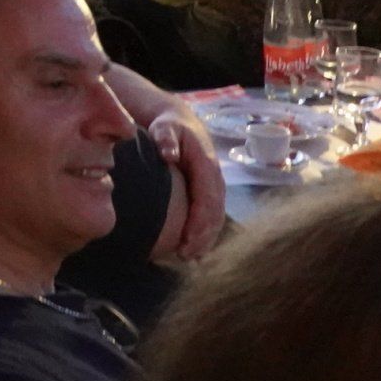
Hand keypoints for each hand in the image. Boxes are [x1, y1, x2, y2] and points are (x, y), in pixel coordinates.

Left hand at [148, 106, 225, 258]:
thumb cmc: (170, 127)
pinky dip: (204, 235)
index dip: (200, 222)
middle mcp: (215, 180)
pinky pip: (210, 217)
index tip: (187, 241)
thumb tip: (168, 154)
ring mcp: (214, 188)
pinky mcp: (209, 194)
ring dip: (205, 240)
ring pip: (215, 219)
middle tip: (185, 255)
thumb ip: (165, 137)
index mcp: (207, 165)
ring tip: (188, 257)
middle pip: (215, 214)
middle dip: (203, 237)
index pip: (208, 198)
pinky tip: (192, 250)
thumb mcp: (166, 126)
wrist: (181, 123)